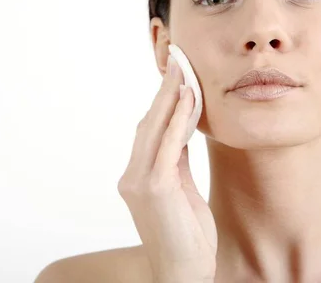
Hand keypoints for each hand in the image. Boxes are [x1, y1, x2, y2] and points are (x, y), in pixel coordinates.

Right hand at [118, 54, 216, 282]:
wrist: (182, 274)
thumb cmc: (186, 236)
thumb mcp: (182, 191)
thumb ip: (178, 160)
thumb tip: (182, 128)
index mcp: (138, 176)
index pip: (149, 130)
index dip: (162, 101)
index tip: (176, 75)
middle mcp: (132, 176)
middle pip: (148, 123)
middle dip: (165, 89)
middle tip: (178, 59)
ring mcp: (139, 182)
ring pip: (154, 128)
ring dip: (170, 96)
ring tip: (183, 69)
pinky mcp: (154, 188)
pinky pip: (168, 146)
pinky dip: (177, 120)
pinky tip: (188, 98)